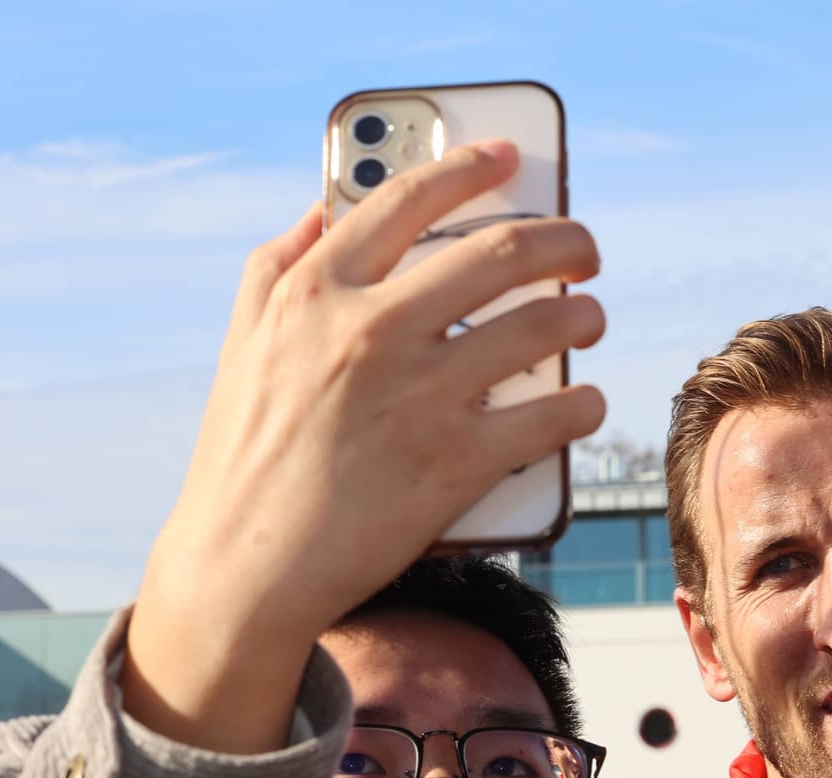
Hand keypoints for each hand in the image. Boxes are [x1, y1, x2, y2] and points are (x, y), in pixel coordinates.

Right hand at [125, 140, 604, 752]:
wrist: (246, 567)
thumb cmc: (244, 457)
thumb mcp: (242, 345)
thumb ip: (276, 268)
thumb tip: (319, 210)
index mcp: (318, 292)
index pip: (408, 200)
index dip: (470, 167)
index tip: (510, 157)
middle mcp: (373, 329)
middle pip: (501, 252)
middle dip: (563, 239)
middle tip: (583, 248)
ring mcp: (421, 395)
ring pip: (543, 325)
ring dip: (583, 314)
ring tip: (589, 317)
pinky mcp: (458, 460)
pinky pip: (553, 414)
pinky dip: (582, 402)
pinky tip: (584, 400)